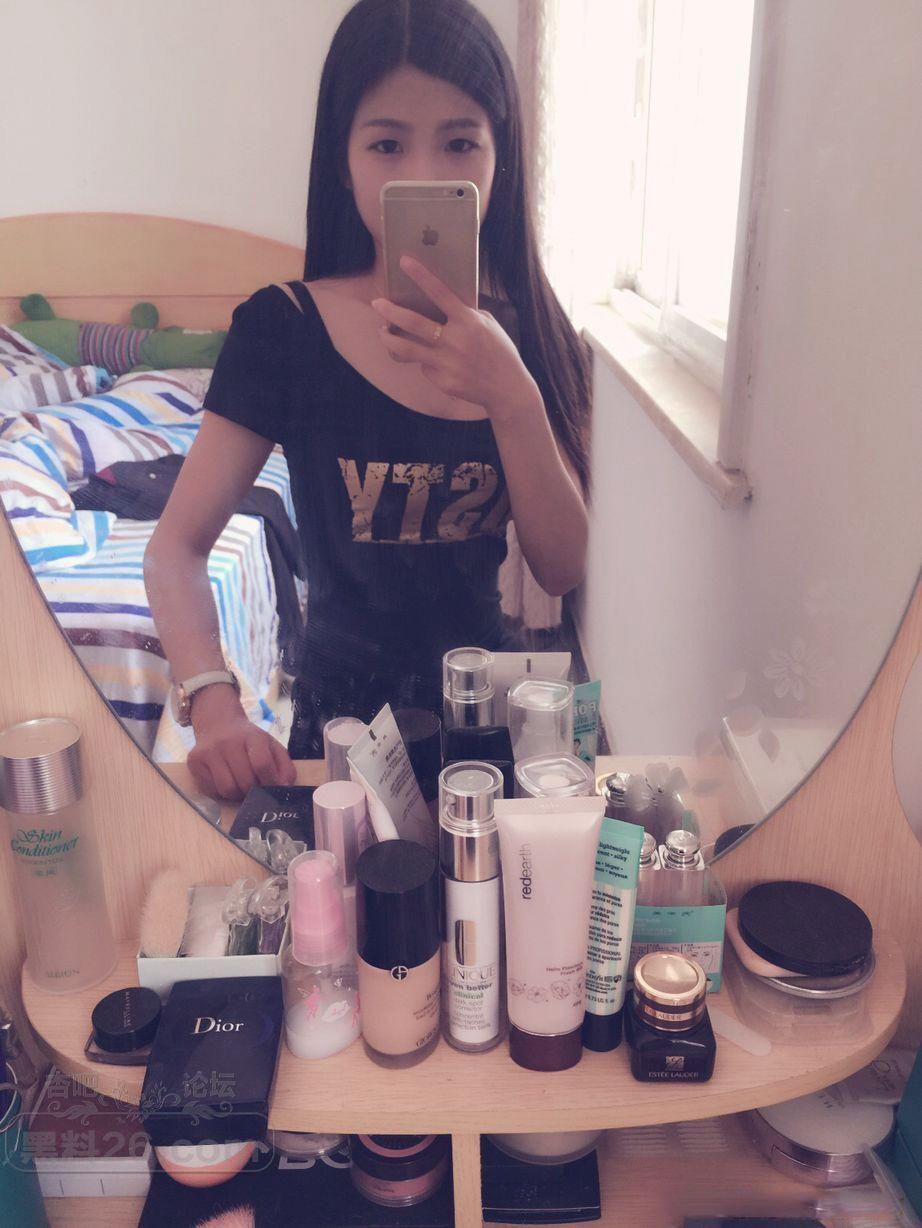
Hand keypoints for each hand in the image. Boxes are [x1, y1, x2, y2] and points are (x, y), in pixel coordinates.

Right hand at [188, 686, 295, 800]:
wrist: (218, 723)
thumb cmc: (249, 740)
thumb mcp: (271, 746)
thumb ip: (284, 767)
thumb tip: (285, 789)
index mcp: (252, 736)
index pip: (262, 764)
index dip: (270, 782)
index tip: (272, 788)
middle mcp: (228, 742)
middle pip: (245, 781)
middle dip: (254, 791)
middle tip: (255, 788)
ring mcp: (209, 751)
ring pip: (227, 789)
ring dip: (237, 794)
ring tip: (241, 786)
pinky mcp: (194, 761)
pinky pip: (211, 790)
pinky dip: (221, 792)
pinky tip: (226, 780)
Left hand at [371, 255, 539, 419]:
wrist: (508, 389)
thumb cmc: (499, 352)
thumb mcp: (488, 325)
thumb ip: (465, 315)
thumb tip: (439, 305)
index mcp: (469, 321)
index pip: (440, 293)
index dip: (421, 275)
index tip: (403, 261)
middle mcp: (456, 341)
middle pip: (412, 322)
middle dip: (390, 311)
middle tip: (377, 303)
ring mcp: (447, 363)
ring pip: (406, 349)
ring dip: (388, 339)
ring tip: (382, 332)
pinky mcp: (443, 382)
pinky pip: (425, 367)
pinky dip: (426, 361)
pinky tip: (434, 361)